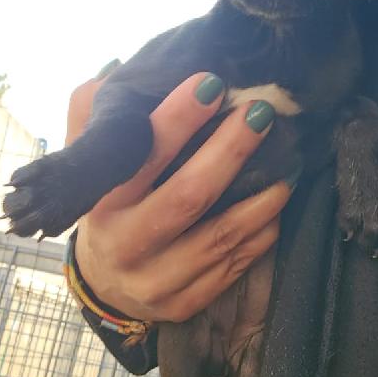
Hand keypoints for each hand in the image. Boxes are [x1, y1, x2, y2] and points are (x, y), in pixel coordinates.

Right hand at [66, 70, 291, 322]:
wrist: (104, 287)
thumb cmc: (108, 210)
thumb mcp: (90, 167)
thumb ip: (91, 119)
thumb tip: (113, 72)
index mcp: (102, 204)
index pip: (143, 157)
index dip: (178, 119)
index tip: (212, 83)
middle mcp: (126, 244)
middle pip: (189, 196)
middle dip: (230, 151)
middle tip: (261, 114)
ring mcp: (156, 280)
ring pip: (221, 237)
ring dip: (261, 198)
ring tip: (287, 164)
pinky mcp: (182, 304)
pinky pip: (233, 267)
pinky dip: (261, 234)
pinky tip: (275, 207)